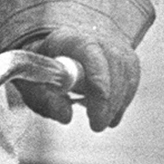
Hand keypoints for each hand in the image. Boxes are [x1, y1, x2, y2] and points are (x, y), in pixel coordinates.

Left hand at [21, 26, 140, 131]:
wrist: (61, 46)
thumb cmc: (43, 67)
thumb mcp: (31, 80)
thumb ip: (43, 97)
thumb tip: (66, 117)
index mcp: (70, 39)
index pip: (92, 54)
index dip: (98, 81)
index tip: (94, 111)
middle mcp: (99, 38)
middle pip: (114, 65)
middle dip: (108, 100)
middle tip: (97, 125)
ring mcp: (116, 47)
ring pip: (126, 74)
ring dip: (117, 103)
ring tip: (102, 122)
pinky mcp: (128, 59)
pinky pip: (132, 80)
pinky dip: (124, 100)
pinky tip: (112, 116)